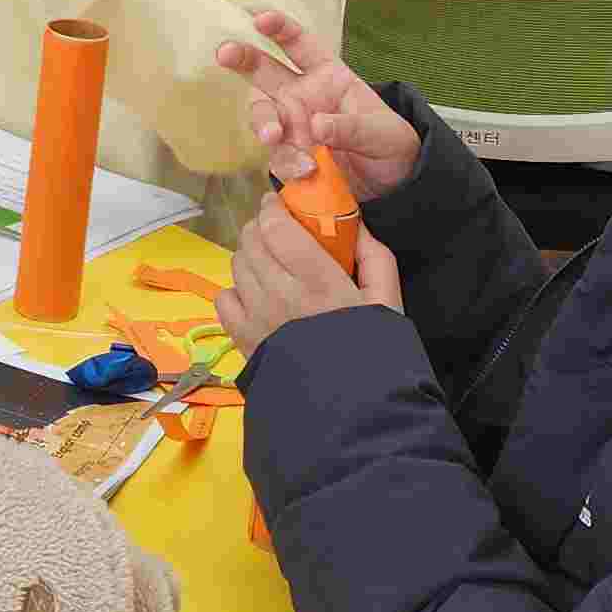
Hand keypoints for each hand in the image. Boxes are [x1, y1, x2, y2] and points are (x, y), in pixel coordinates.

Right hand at [215, 14, 421, 205]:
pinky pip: (276, 156)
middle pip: (265, 71)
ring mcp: (293, 127)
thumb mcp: (382, 132)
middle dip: (243, 58)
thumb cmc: (390, 145)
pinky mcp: (290, 157)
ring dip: (264, 122)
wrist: (392, 189)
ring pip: (263, 114)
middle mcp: (303, 97)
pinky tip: (304, 173)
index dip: (281, 29)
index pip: (300, 45)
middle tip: (225, 53)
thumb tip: (316, 125)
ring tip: (273, 137)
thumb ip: (351, 126)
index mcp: (328, 77)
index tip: (261, 19)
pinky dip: (286, 164)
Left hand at [221, 183, 403, 348]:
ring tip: (269, 261)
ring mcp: (257, 316)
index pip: (277, 227)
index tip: (277, 202)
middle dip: (261, 226)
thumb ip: (374, 257)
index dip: (272, 207)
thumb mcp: (387, 302)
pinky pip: (224, 298)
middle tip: (276, 229)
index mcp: (318, 280)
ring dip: (249, 254)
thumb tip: (356, 223)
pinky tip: (256, 295)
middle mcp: (280, 293)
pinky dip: (236, 290)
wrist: (349, 410)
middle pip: (252, 240)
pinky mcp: (242, 339)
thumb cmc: (371, 352)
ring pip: (237, 264)